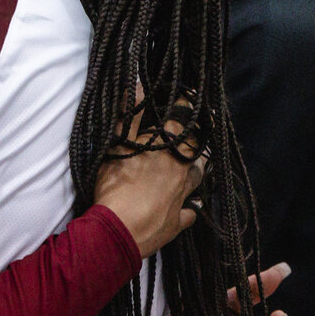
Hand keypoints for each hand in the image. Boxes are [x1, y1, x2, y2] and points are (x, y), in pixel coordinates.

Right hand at [94, 94, 206, 256]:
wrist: (118, 230)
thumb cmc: (116, 185)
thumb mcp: (117, 145)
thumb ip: (129, 115)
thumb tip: (138, 84)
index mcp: (167, 149)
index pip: (182, 120)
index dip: (186, 106)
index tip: (189, 97)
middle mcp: (180, 171)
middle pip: (197, 150)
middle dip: (197, 139)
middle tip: (196, 131)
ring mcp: (181, 198)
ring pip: (198, 179)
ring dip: (198, 170)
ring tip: (197, 165)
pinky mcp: (177, 222)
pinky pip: (190, 212)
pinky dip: (191, 207)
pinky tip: (192, 205)